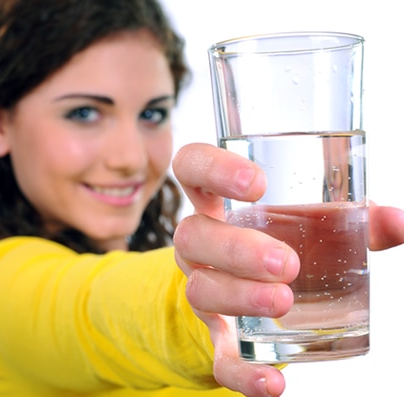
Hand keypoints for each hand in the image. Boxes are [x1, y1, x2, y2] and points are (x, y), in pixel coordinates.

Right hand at [172, 143, 403, 396]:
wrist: (251, 292)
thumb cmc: (280, 242)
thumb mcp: (308, 222)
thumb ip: (349, 218)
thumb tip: (398, 222)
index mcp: (217, 202)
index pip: (192, 167)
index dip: (211, 167)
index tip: (257, 184)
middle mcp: (201, 242)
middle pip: (191, 235)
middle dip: (235, 249)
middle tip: (287, 263)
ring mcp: (203, 286)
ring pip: (200, 290)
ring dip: (240, 298)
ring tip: (285, 302)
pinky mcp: (218, 333)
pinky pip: (218, 354)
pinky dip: (243, 372)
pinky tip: (274, 383)